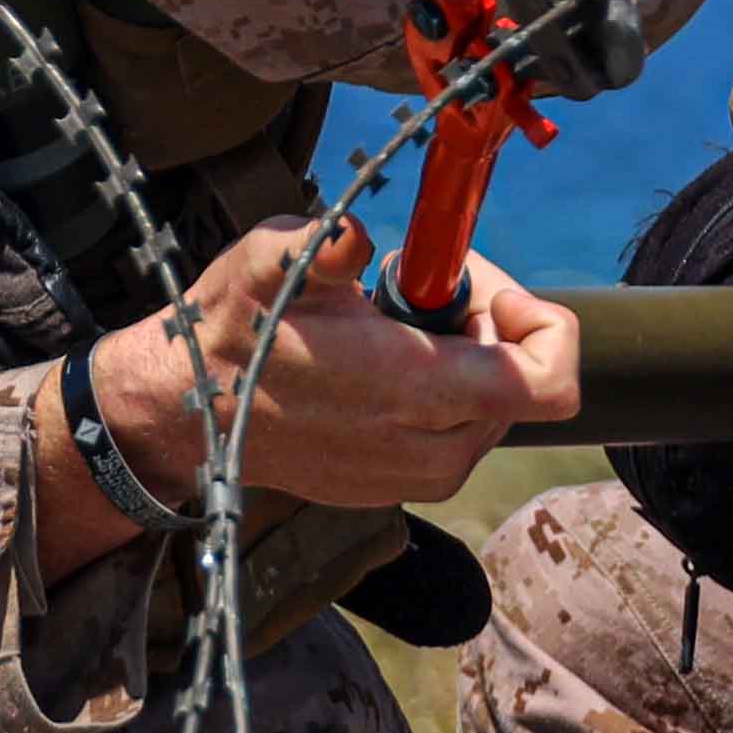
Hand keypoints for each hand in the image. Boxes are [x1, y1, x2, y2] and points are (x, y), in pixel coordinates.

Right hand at [33, 217, 577, 571]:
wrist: (184, 413)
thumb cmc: (232, 330)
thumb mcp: (268, 264)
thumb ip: (324, 246)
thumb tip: (355, 239)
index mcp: (412, 388)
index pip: (548, 380)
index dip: (542, 325)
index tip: (482, 289)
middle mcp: (425, 447)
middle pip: (521, 387)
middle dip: (491, 329)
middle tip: (429, 291)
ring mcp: (409, 479)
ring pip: (489, 417)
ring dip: (467, 366)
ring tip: (402, 328)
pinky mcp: (391, 493)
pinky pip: (452, 443)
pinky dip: (440, 400)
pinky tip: (385, 367)